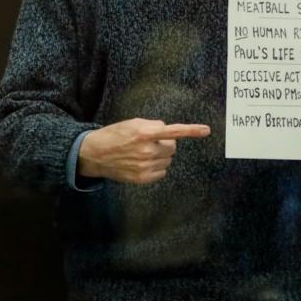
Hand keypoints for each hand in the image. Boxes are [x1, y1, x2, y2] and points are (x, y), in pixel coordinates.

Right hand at [77, 118, 210, 184]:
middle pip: (172, 147)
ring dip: (159, 156)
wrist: (94, 154)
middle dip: (164, 144)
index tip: (206, 130)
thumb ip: (152, 125)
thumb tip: (166, 131)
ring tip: (141, 154)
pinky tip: (140, 163)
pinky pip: (161, 172)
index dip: (191, 131)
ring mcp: (145, 166)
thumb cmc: (113, 135)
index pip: (173, 131)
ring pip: (167, 160)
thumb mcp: (131, 123)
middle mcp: (147, 150)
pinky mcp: (143, 178)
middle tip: (148, 143)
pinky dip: (155, 167)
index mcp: (144, 133)